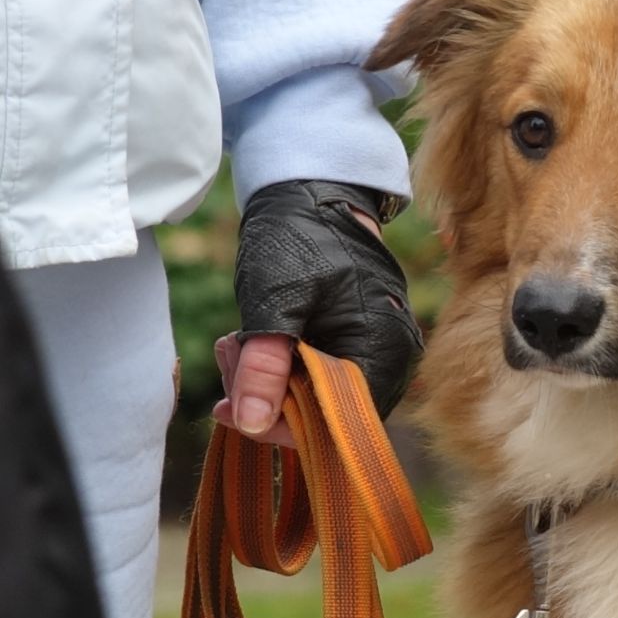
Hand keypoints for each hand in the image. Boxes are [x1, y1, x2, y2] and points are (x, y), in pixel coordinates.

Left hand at [213, 181, 422, 445]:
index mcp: (383, 348)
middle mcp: (392, 357)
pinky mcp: (359, 341)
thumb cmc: (302, 237)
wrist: (317, 192)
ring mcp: (377, 349)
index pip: (338, 422)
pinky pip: (318, 374)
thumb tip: (252, 425)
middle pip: (327, 413)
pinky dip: (280, 365)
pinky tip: (249, 344)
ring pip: (317, 395)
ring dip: (267, 380)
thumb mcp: (275, 299)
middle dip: (266, 397)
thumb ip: (265, 364)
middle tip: (225, 357)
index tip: (230, 407)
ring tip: (230, 344)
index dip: (282, 425)